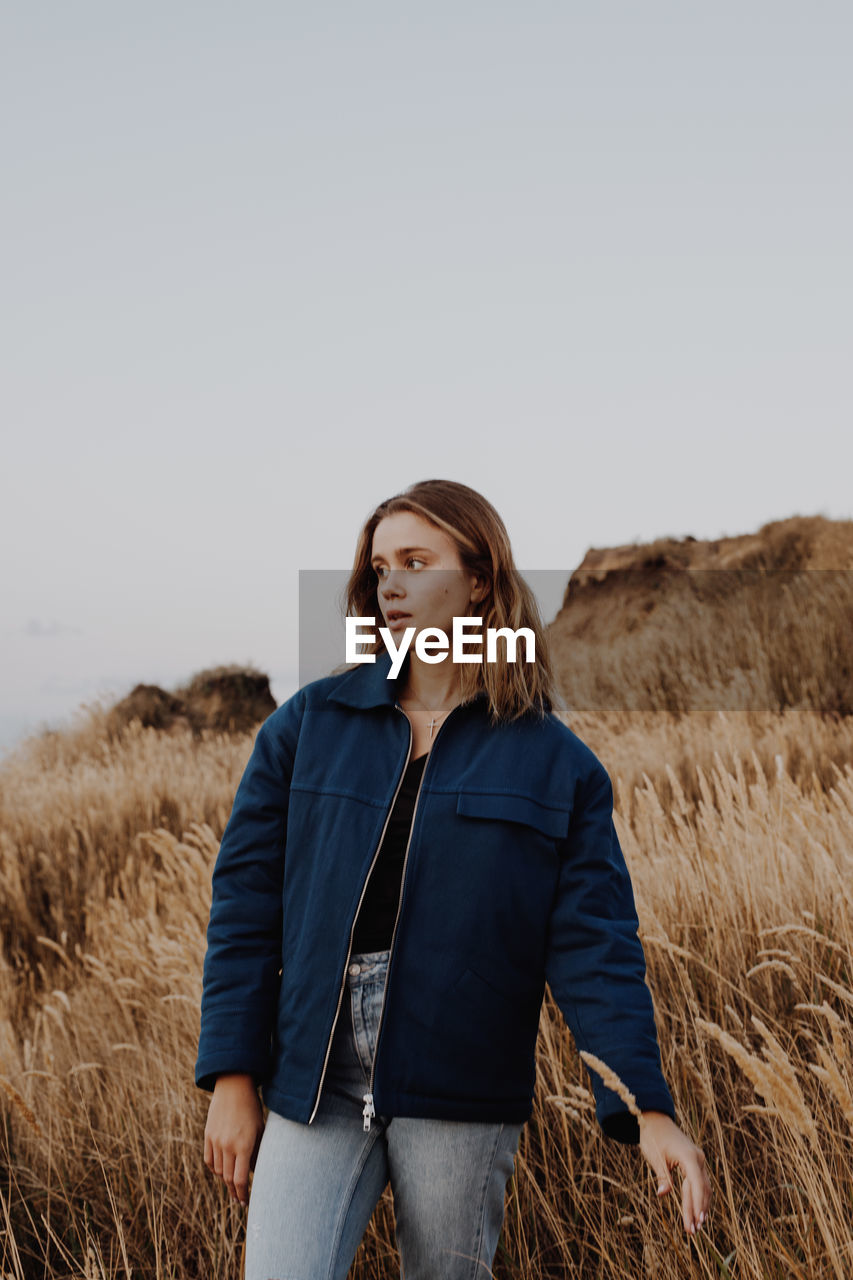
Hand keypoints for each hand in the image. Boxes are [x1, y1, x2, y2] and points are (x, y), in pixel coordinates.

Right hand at [203, 1073, 264, 1205]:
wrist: (234, 1086)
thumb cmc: (252, 1107)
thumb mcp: (260, 1129)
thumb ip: (257, 1152)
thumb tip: (253, 1172)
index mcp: (244, 1145)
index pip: (240, 1179)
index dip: (243, 1194)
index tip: (246, 1202)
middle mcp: (228, 1145)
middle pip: (228, 1178)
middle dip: (235, 1192)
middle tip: (240, 1200)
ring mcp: (216, 1141)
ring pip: (218, 1171)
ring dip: (225, 1180)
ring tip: (233, 1185)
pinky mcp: (208, 1135)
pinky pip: (209, 1160)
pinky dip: (215, 1168)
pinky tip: (221, 1171)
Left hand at [638, 1110, 710, 1236]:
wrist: (656, 1121)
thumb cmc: (653, 1137)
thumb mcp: (655, 1157)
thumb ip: (662, 1176)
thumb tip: (663, 1194)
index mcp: (689, 1156)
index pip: (696, 1184)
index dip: (696, 1204)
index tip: (696, 1221)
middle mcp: (698, 1158)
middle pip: (700, 1189)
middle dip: (696, 1210)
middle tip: (692, 1231)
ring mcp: (699, 1160)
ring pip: (704, 1188)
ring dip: (700, 1207)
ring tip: (696, 1227)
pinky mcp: (696, 1163)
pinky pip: (701, 1183)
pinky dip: (699, 1198)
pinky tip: (697, 1212)